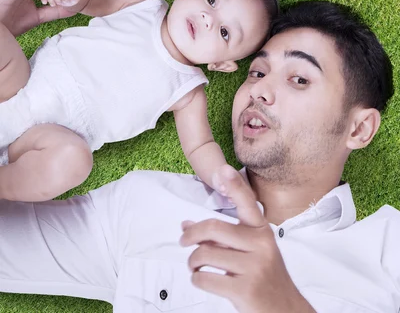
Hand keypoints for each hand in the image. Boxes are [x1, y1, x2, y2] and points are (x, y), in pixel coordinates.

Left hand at [181, 165, 314, 312]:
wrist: (285, 310)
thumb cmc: (264, 277)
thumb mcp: (249, 252)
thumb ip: (220, 237)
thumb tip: (186, 225)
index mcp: (261, 231)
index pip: (247, 202)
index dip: (234, 185)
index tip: (223, 169)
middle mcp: (260, 244)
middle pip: (213, 228)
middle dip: (191, 234)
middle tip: (183, 241)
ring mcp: (254, 267)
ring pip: (205, 254)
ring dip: (192, 262)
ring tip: (195, 266)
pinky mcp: (246, 289)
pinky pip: (206, 279)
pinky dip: (197, 279)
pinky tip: (202, 279)